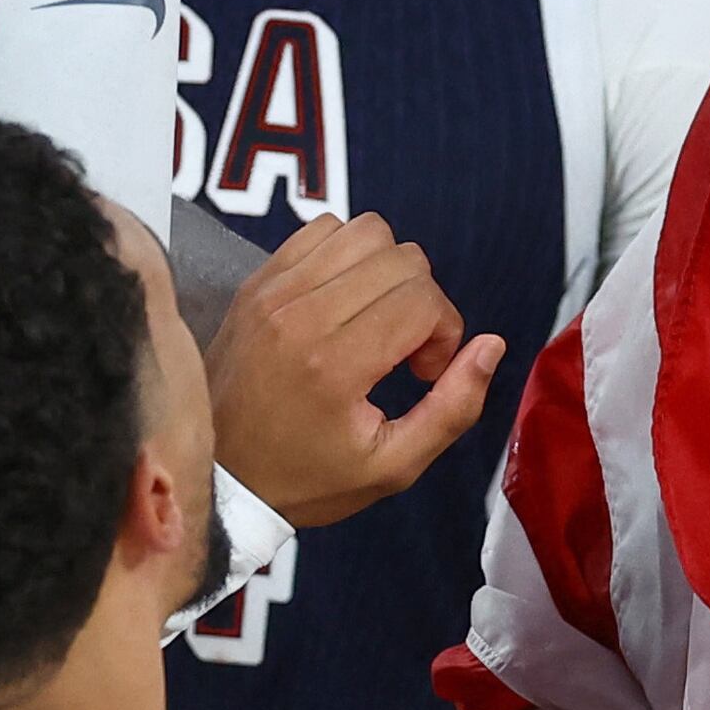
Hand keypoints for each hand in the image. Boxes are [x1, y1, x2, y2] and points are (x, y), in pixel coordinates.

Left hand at [204, 214, 504, 526]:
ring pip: (366, 231)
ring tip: (376, 322)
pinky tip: (344, 304)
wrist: (220, 474)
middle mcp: (300, 314)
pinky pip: (322, 231)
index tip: (424, 372)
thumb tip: (490, 346)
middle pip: (403, 259)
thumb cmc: (304, 478)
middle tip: (404, 352)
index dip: (445, 333)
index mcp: (334, 363)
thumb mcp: (392, 467)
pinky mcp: (256, 281)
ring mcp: (273, 291)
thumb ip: (453, 409)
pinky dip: (348, 257)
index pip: (423, 299)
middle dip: (424, 303)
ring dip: (388, 272)